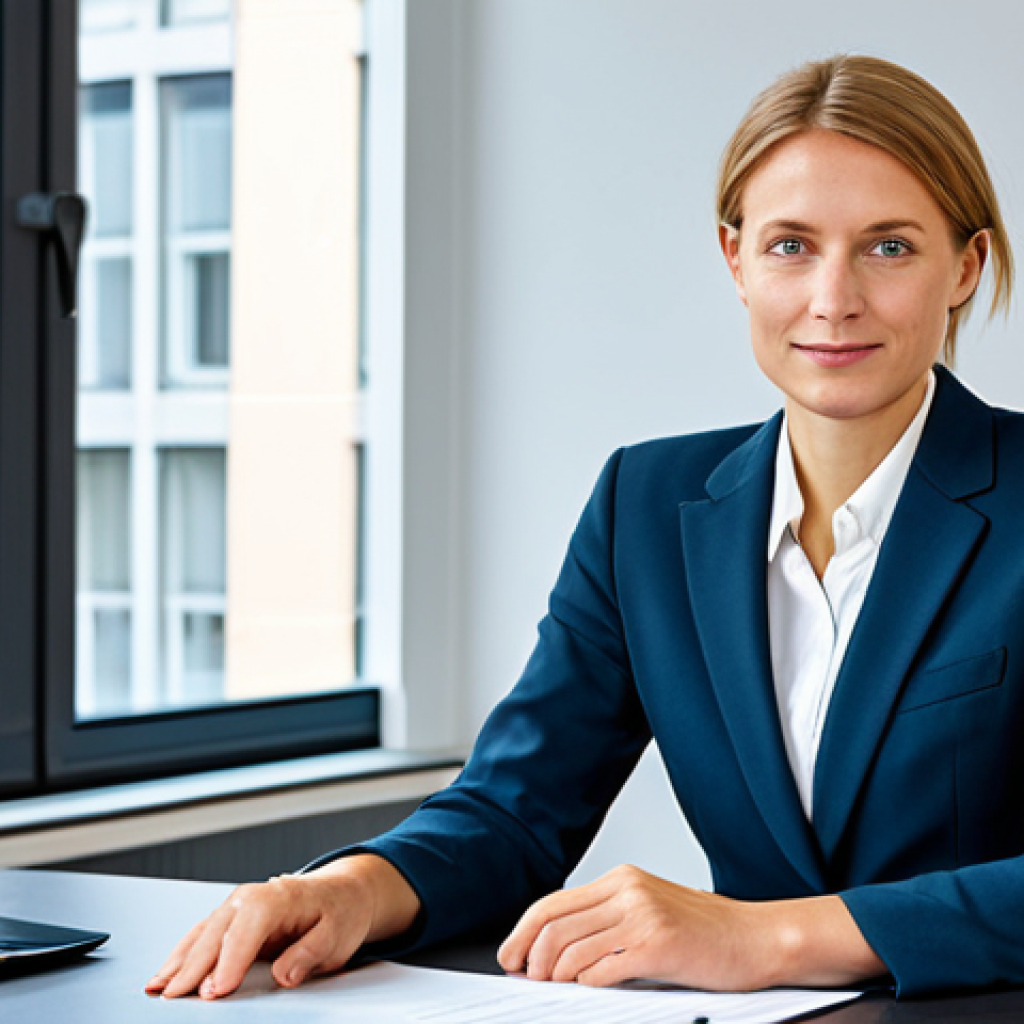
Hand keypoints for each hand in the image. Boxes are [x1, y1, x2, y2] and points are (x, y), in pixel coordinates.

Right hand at [145, 853, 419, 999]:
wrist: (339, 893)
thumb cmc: (337, 912)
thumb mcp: (337, 935)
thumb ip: (309, 953)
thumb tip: (284, 975)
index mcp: (277, 899)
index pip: (247, 931)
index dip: (230, 961)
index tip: (216, 990)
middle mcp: (251, 898)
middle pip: (216, 934)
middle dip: (194, 966)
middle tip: (175, 998)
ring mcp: (236, 907)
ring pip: (201, 934)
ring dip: (178, 962)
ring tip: (157, 989)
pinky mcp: (230, 919)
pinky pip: (201, 937)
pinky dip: (181, 956)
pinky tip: (165, 975)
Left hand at [497, 864, 883, 990]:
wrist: (757, 938)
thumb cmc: (706, 933)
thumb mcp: (650, 910)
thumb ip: (609, 919)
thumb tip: (558, 948)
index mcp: (622, 879)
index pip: (553, 902)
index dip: (523, 931)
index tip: (511, 955)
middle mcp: (627, 890)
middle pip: (553, 924)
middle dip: (530, 956)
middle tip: (526, 978)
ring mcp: (641, 915)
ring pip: (570, 949)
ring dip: (554, 975)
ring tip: (554, 989)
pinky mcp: (656, 945)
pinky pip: (600, 969)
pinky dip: (584, 985)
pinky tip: (586, 992)